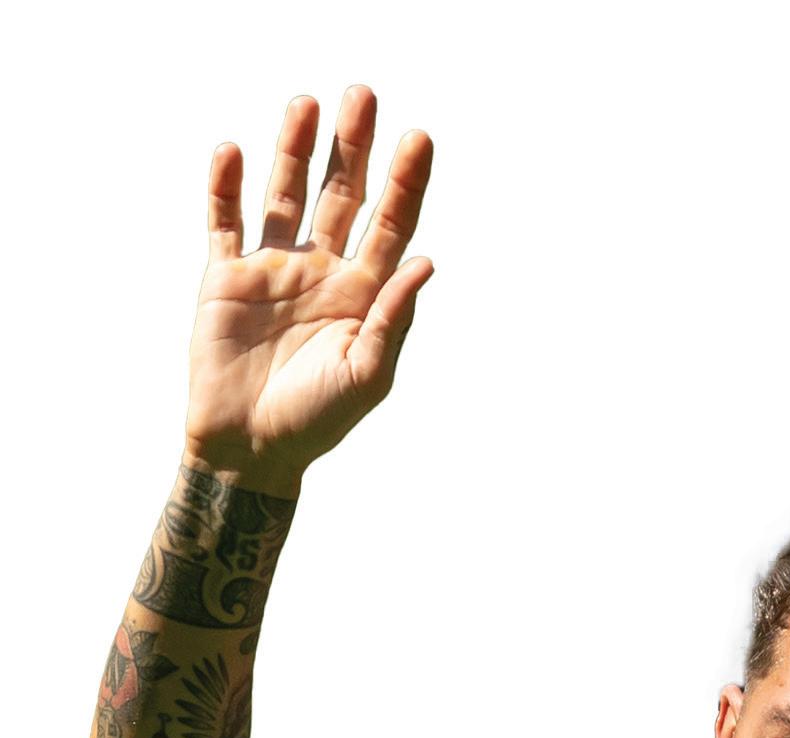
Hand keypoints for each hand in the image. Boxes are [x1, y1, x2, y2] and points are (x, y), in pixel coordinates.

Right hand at [183, 86, 433, 496]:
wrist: (249, 450)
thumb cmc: (316, 421)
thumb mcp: (367, 375)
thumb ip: (393, 319)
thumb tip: (426, 262)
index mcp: (364, 292)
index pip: (391, 225)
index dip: (405, 184)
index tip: (419, 139)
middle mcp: (323, 270)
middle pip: (343, 196)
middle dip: (354, 149)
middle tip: (365, 96)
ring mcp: (273, 269)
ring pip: (286, 195)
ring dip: (294, 150)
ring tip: (307, 103)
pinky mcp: (225, 279)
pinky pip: (225, 223)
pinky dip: (226, 188)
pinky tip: (233, 152)